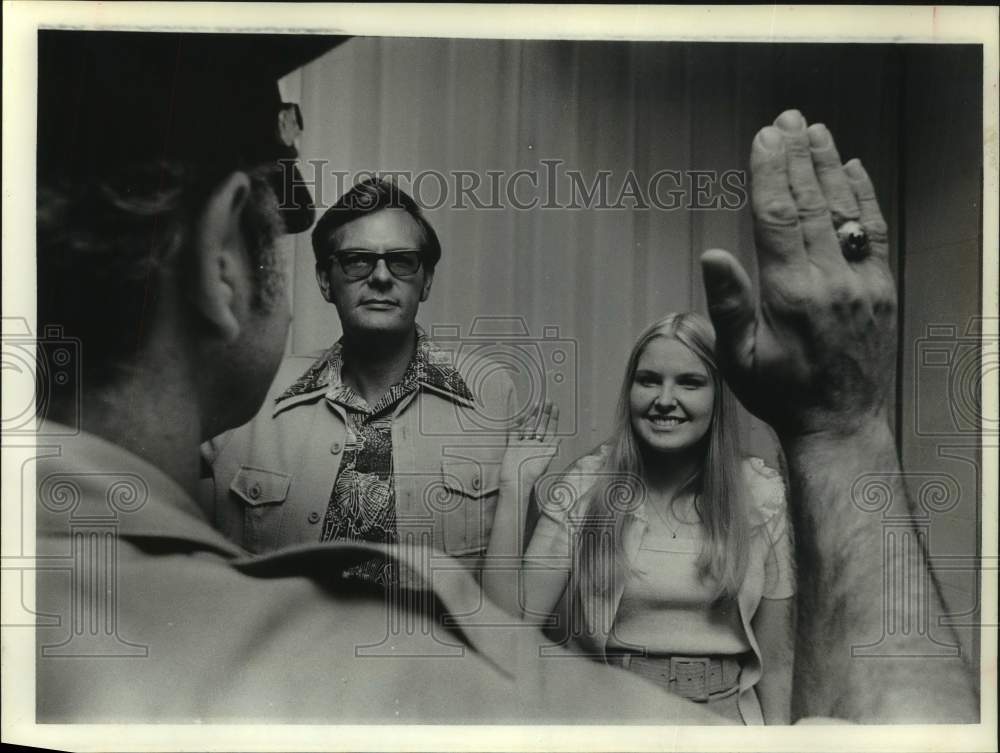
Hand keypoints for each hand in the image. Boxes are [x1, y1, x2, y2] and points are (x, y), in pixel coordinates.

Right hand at [499, 402, 560, 491]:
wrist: (515, 481)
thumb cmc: (531, 473)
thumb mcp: (545, 459)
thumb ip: (552, 447)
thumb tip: (560, 437)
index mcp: (544, 448)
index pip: (550, 429)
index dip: (553, 418)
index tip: (555, 407)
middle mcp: (535, 445)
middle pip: (540, 426)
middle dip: (544, 413)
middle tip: (546, 401)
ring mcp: (524, 445)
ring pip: (528, 427)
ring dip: (532, 416)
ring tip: (536, 405)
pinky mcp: (513, 446)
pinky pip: (515, 432)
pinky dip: (517, 424)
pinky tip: (521, 416)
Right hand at [701, 109, 896, 438]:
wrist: (840, 423)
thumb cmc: (780, 394)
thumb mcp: (739, 358)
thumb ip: (727, 304)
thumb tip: (712, 254)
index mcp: (790, 293)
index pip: (778, 217)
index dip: (769, 172)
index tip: (764, 138)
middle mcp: (831, 280)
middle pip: (811, 203)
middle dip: (797, 157)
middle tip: (787, 119)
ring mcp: (863, 282)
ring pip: (843, 210)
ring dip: (828, 166)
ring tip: (815, 130)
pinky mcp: (883, 289)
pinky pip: (873, 232)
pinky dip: (862, 197)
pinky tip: (854, 169)